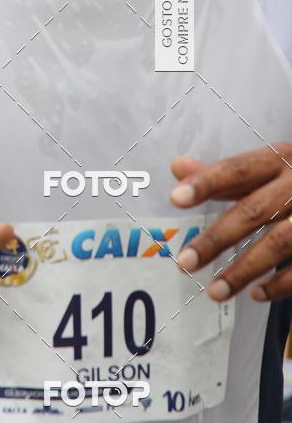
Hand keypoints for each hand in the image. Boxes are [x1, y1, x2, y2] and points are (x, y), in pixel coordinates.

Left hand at [170, 145, 291, 302]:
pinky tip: (255, 294)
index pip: (236, 170)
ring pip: (278, 242)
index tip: (175, 198)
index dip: (206, 183)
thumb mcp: (268, 169)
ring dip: (244, 270)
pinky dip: (279, 284)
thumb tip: (178, 167)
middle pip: (254, 211)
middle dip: (217, 238)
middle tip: (185, 262)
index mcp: (279, 160)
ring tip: (214, 291)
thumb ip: (225, 175)